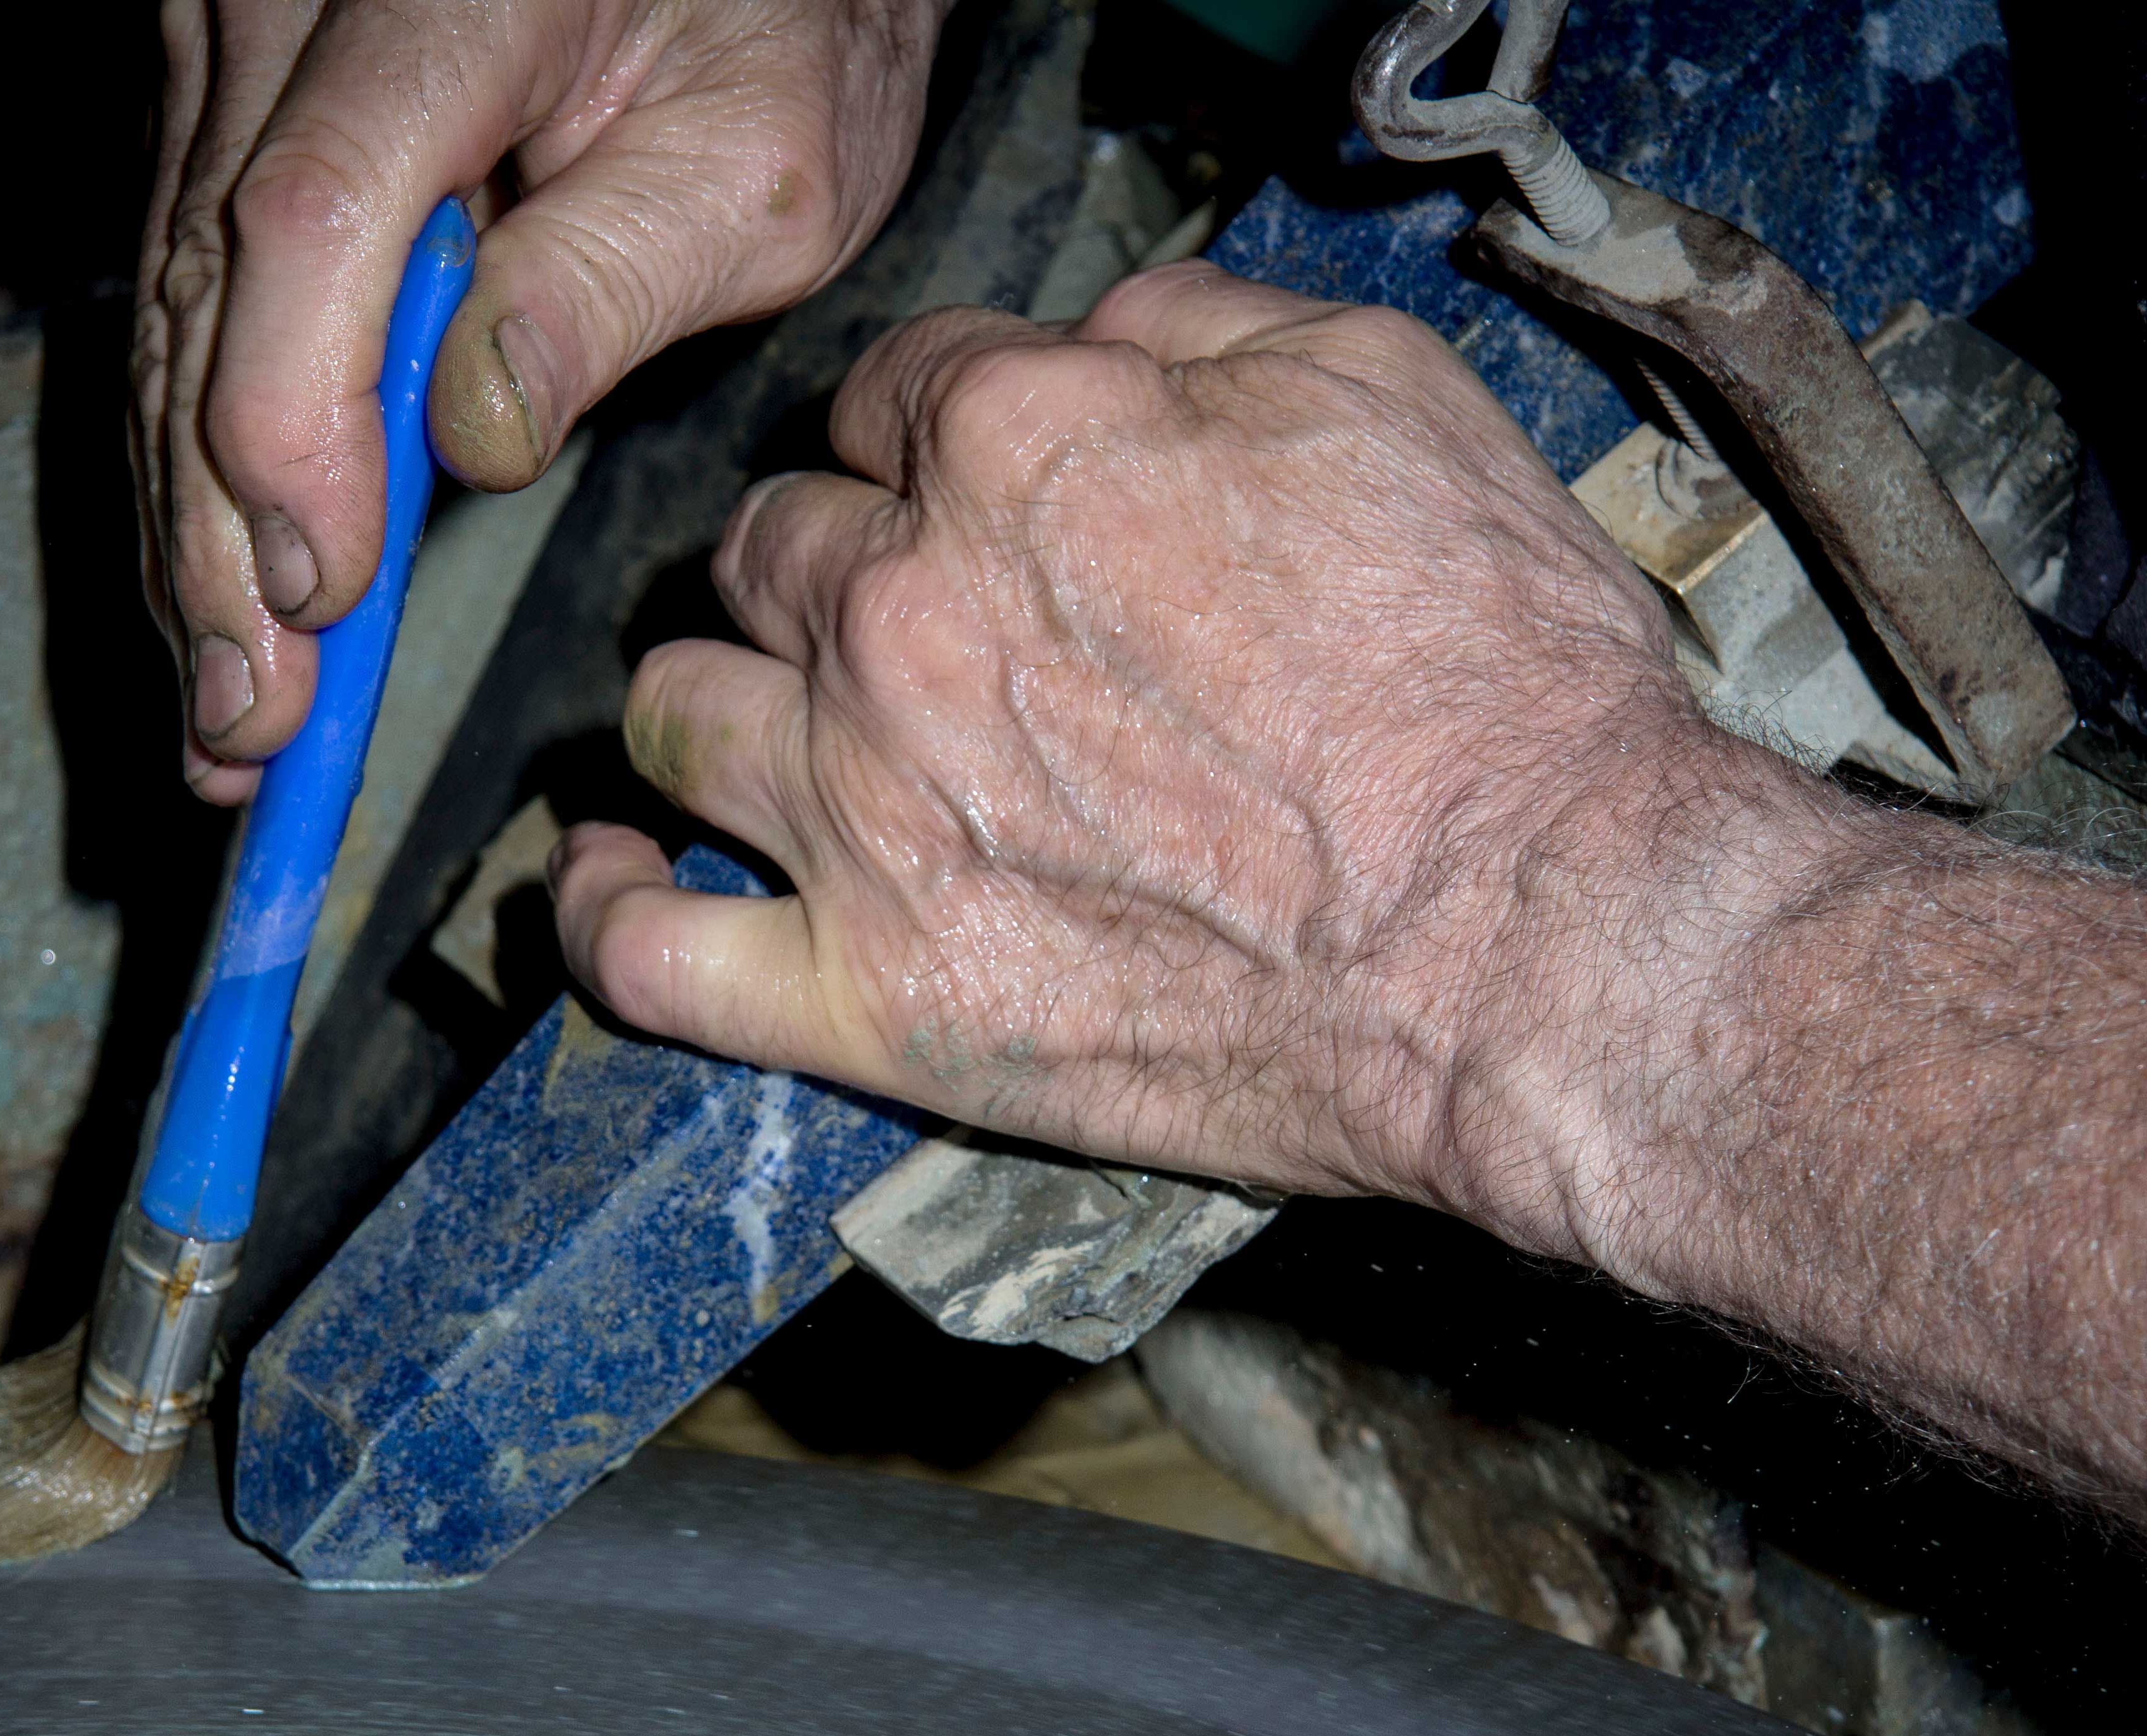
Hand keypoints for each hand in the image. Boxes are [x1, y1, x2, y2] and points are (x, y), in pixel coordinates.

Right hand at [135, 0, 949, 803]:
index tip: (317, 593)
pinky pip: (187, 298)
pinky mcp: (222, 104)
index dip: (292, 421)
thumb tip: (474, 434)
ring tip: (226, 714)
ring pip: (173, 312)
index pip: (308, 218)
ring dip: (192, 528)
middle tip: (251, 726)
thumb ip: (611, 279)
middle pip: (208, 287)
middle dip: (221, 533)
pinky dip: (203, 461)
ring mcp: (232, 43)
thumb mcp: (758, 157)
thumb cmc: (775, 29)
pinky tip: (221, 602)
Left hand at [547, 261, 1835, 1267]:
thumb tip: (1088, 332)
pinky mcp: (870, 994)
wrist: (1539, 935)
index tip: (951, 497)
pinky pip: (649, 957)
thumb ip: (1194, 330)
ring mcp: (865, 810)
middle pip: (765, 549)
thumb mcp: (1386, 396)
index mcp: (1019, 446)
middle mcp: (904, 609)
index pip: (884, 399)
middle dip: (817, 570)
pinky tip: (612, 888)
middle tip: (892, 627)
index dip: (920, 446)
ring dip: (708, 710)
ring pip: (675, 717)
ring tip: (756, 737)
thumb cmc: (1492, 685)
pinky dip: (607, 921)